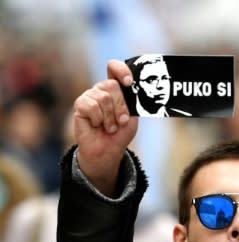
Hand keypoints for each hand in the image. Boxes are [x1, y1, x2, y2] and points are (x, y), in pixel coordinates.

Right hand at [72, 59, 137, 195]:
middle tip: (121, 121)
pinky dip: (98, 119)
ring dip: (110, 117)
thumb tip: (132, 87)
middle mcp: (102, 89)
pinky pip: (91, 106)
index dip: (121, 70)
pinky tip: (97, 125)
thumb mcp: (132, 117)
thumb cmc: (120, 133)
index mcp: (116, 89)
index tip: (129, 82)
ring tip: (110, 127)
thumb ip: (132, 101)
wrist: (107, 150)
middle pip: (112, 85)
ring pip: (103, 97)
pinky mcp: (80, 105)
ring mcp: (90, 96)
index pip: (114, 68)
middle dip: (120, 106)